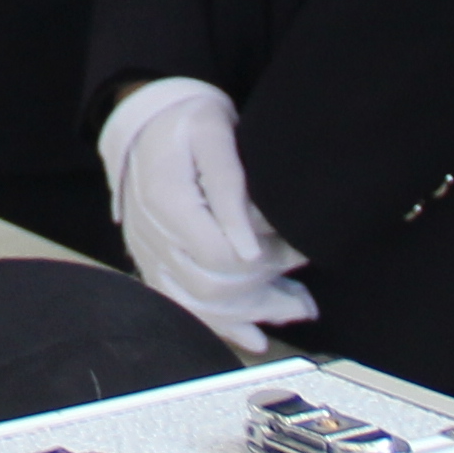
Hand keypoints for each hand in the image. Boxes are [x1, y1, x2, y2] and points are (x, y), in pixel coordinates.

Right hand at [101, 78, 313, 352]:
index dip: (266, 263)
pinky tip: (250, 335)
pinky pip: (181, 303)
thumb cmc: (187, 119)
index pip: (219, 257)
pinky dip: (216, 324)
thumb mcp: (214, 135)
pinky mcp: (151, 259)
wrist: (146, 117)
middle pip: (210, 291)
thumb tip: (250, 250)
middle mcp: (153, 235)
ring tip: (290, 316)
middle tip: (306, 301)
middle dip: (263, 300)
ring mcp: (148, 251)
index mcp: (168, 202)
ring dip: (247, 318)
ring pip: (196, 305)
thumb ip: (229, 188)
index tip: (299, 254)